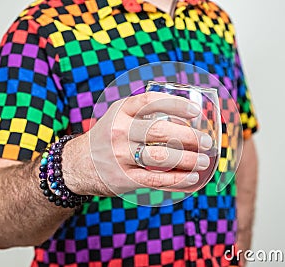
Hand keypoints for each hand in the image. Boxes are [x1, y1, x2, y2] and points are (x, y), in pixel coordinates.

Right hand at [64, 92, 212, 195]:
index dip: (176, 105)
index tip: (195, 112)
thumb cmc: (108, 137)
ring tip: (203, 161)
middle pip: (160, 132)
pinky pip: (155, 180)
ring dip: (188, 160)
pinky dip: (177, 180)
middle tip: (207, 142)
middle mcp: (120, 132)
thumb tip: (184, 117)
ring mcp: (121, 156)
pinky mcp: (123, 179)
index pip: (150, 102)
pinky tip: (192, 179)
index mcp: (121, 112)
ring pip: (161, 158)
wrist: (78, 164)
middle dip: (189, 137)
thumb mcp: (118, 117)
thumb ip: (143, 113)